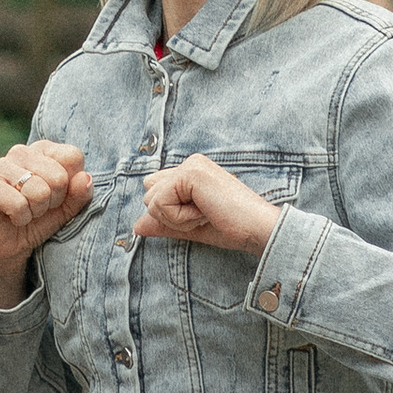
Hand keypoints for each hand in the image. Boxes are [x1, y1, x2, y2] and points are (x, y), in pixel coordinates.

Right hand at [0, 142, 91, 304]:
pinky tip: (12, 217)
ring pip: (38, 191)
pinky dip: (20, 218)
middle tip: (38, 207)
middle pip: (58, 177)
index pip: (73, 156)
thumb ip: (80, 193)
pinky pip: (18, 204)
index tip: (56, 196)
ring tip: (26, 212)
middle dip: (52, 202)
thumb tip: (85, 178)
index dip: (70, 185)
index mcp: (43, 149)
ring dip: (35, 211)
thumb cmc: (39, 221)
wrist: (9, 247)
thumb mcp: (66, 209)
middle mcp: (21, 151)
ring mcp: (0, 165)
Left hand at [137, 155, 279, 256]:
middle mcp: (190, 163)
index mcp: (191, 172)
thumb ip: (164, 224)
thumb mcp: (190, 227)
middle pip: (149, 195)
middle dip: (170, 216)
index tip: (202, 217)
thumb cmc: (232, 228)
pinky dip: (179, 218)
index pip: (156, 192)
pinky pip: (161, 204)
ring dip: (176, 218)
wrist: (256, 230)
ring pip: (153, 201)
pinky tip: (204, 213)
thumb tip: (136, 226)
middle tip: (203, 216)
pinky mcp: (190, 173)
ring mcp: (190, 165)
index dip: (171, 214)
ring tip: (205, 214)